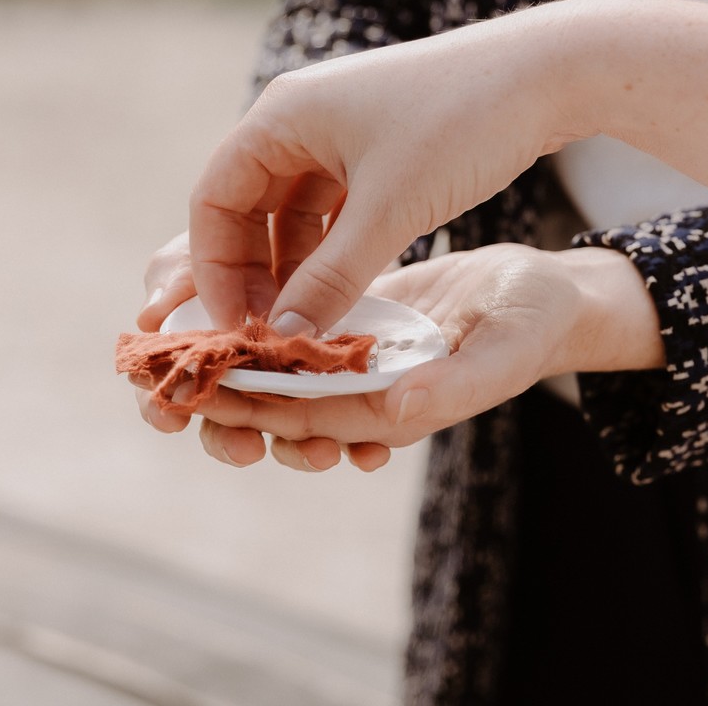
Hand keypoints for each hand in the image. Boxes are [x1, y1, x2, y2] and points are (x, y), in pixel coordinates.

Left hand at [140, 244, 664, 471]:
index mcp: (388, 408)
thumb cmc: (535, 324)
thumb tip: (388, 418)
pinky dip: (249, 312)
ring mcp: (352, 355)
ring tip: (168, 339)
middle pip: (274, 408)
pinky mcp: (350, 317)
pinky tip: (208, 287)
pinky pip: (288, 322)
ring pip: (273, 368)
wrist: (547, 291)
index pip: (304, 420)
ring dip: (223, 358)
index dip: (247, 412)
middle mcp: (360, 390)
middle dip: (217, 405)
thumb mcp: (504, 352)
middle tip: (160, 388)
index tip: (194, 397)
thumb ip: (452, 389)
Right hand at [187, 3, 601, 333]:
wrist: (549, 72)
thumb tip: (282, 338)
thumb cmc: (463, 125)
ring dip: (294, 268)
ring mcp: (339, 131)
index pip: (212, 200)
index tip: (235, 327)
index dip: (216, 270)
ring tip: (307, 325)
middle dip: (253, 275)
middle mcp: (300, 118)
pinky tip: (345, 294)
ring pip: (292, 213)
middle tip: (271, 336)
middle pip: (246, 208)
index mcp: (282, 115)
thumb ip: (332, 278)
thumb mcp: (391, 210)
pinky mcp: (377, 147)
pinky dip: (332, 251)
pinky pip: (333, 208)